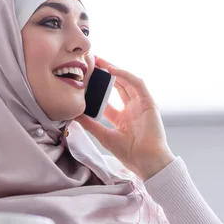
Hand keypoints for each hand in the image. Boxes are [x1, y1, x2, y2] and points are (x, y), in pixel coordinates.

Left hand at [75, 57, 174, 180]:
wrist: (147, 162)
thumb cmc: (129, 153)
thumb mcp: (104, 135)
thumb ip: (90, 124)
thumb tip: (74, 114)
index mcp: (122, 117)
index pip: (107, 98)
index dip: (96, 89)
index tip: (84, 80)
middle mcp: (132, 109)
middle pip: (117, 86)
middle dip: (105, 74)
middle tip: (91, 62)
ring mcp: (142, 105)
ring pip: (127, 81)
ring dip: (114, 69)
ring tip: (100, 61)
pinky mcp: (149, 102)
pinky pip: (137, 84)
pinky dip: (125, 75)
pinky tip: (112, 70)